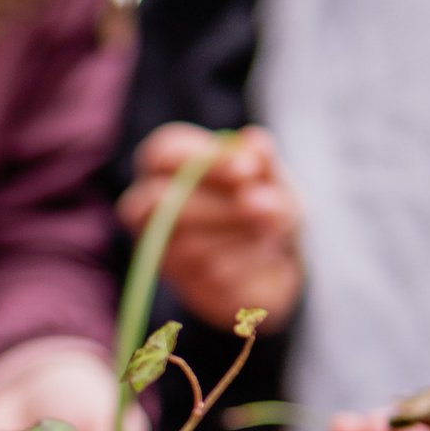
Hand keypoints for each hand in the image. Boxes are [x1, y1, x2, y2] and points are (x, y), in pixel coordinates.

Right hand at [119, 123, 301, 331]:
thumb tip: (255, 145)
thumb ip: (265, 161)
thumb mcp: (273, 178)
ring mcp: (163, 251)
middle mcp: (151, 208)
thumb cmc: (265, 202)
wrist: (278, 258)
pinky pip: (214, 275)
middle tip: (262, 207)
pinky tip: (263, 254)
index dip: (204, 161)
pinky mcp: (185, 285)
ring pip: (192, 245)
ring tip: (271, 228)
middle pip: (162, 203)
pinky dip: (249, 262)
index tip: (248, 170)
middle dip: (219, 206)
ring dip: (244, 235)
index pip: (162, 154)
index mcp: (168, 166)